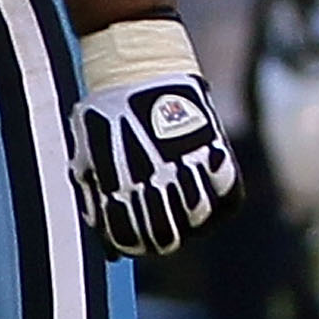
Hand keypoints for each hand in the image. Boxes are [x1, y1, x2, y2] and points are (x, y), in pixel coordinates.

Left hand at [69, 20, 241, 258]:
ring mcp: (186, 163)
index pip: (131, 239)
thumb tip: (112, 252)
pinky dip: (220, 205)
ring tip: (183, 219)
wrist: (139, 67)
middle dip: (161, 240)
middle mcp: (155, 176)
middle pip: (167, 235)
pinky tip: (209, 206)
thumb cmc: (109, 116)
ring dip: (190, 225)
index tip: (133, 244)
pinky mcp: (213, 149)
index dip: (133, 247)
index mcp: (120, 182)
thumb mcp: (90, 158)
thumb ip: (98, 204)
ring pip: (198, 219)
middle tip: (161, 235)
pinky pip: (229, 196)